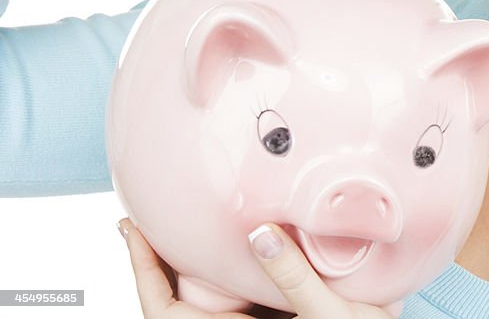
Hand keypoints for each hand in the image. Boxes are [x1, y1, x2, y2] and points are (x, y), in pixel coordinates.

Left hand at [120, 218, 393, 318]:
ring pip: (216, 290)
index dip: (141, 268)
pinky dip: (238, 260)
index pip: (164, 310)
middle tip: (160, 207)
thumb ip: (296, 279)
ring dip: (203, 256)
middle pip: (185, 294)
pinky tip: (248, 231)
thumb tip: (260, 234)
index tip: (130, 228)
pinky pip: (247, 286)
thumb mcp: (332, 316)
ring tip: (197, 212)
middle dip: (170, 253)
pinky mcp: (283, 312)